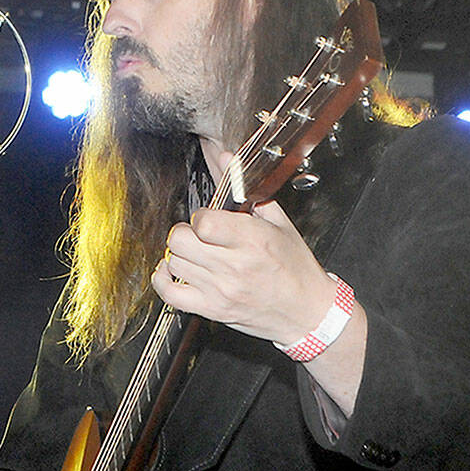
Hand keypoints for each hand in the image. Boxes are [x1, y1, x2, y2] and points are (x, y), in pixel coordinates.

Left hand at [152, 185, 335, 346]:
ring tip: (195, 254)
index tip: (209, 219)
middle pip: (181, 241)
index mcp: (253, 240)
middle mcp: (234, 266)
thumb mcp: (279, 223)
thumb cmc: (295, 268)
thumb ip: (247, 191)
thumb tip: (226, 160)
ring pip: (174, 263)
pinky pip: (170, 294)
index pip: (203, 222)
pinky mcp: (212, 309)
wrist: (306, 311)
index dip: (201, 217)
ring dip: (180, 255)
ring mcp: (221, 290)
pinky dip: (163, 280)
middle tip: (198, 236)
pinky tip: (172, 271)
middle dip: (185, 233)